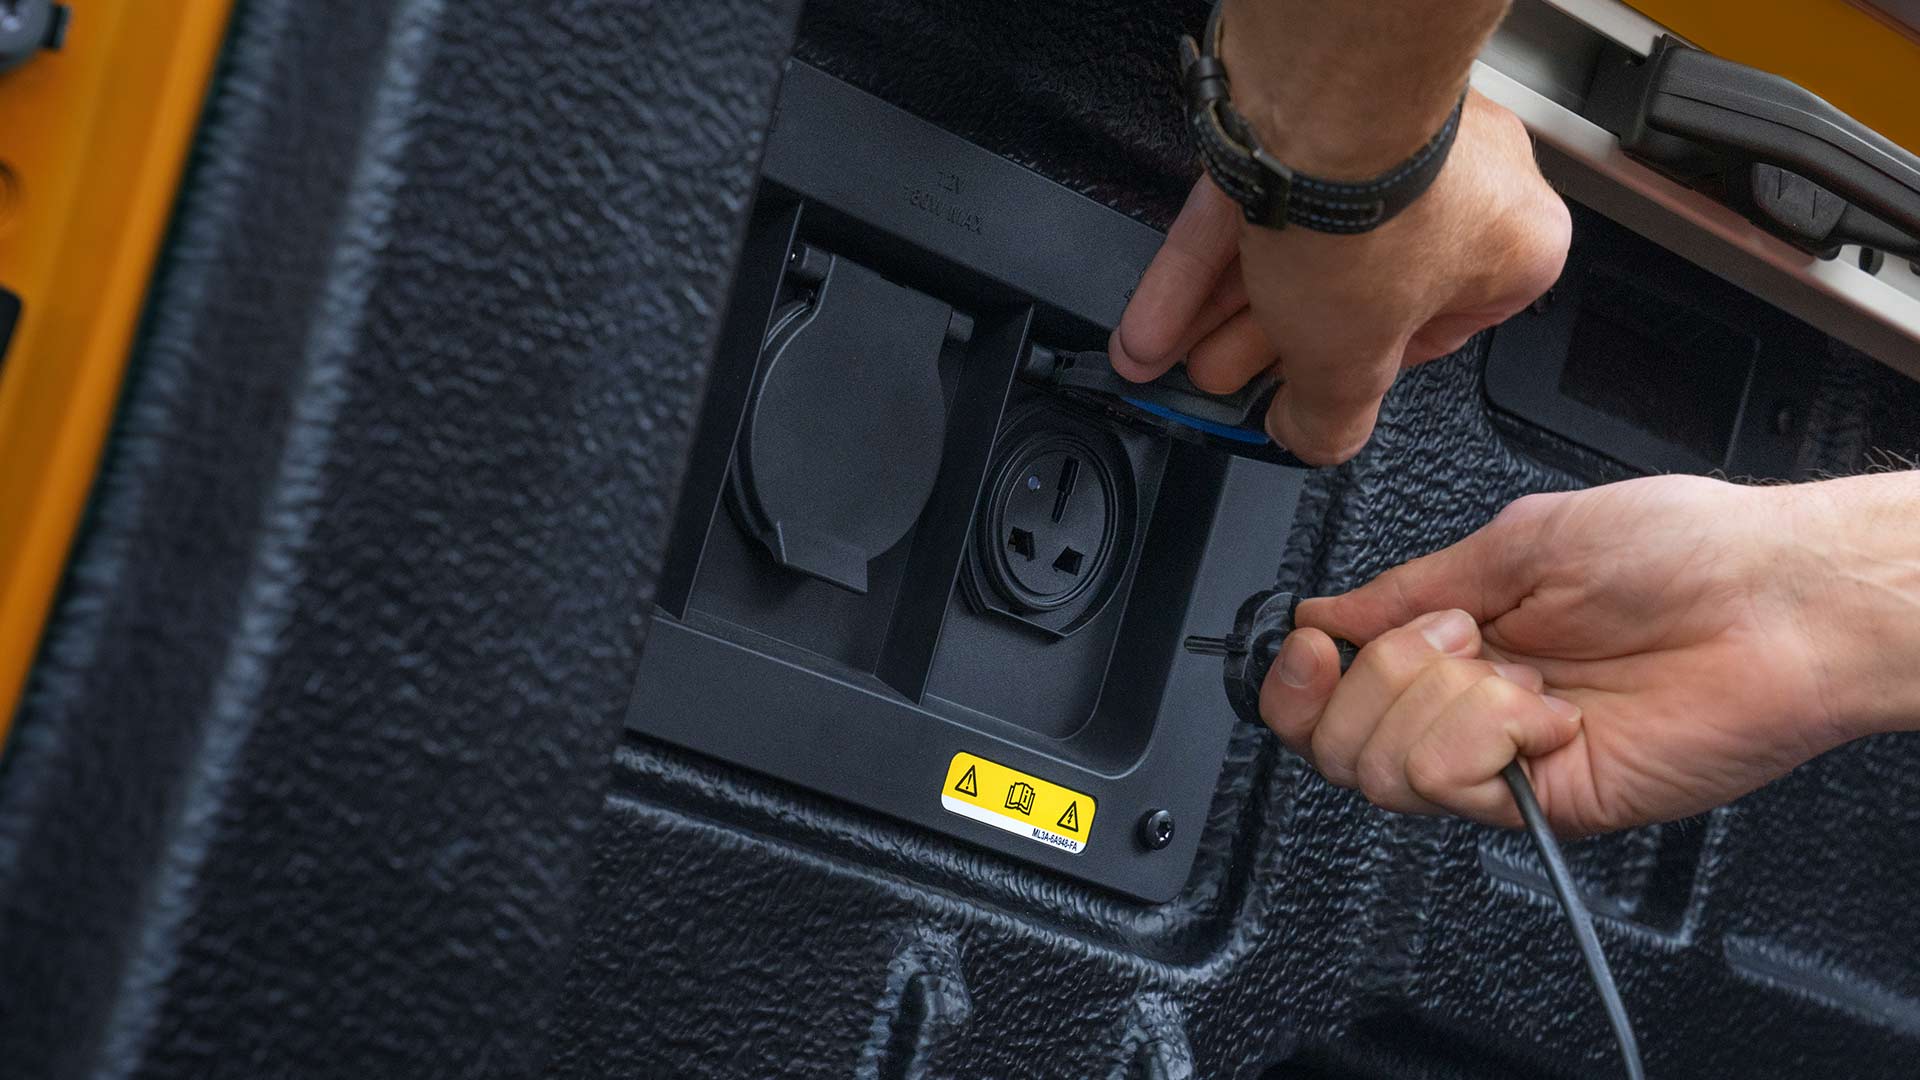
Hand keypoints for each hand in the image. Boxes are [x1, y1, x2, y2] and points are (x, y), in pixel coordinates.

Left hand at [1109, 91, 1569, 463]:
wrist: (1328, 103)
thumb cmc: (1378, 216)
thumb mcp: (1353, 361)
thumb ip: (1337, 416)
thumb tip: (1317, 441)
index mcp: (1513, 251)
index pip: (1424, 337)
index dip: (1348, 375)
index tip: (1299, 399)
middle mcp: (1461, 188)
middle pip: (1345, 291)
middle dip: (1263, 348)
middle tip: (1218, 378)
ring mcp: (1384, 144)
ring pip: (1292, 247)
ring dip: (1219, 312)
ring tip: (1168, 354)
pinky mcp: (1312, 120)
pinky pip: (1255, 206)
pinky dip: (1200, 267)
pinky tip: (1155, 317)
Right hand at [1258, 476, 1907, 835]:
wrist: (1779, 602)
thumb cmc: (1685, 552)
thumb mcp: (1518, 539)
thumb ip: (1406, 586)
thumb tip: (1319, 613)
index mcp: (1456, 640)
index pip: (1330, 690)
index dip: (1297, 676)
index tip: (1312, 644)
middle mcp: (1468, 706)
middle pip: (1334, 739)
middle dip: (1378, 674)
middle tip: (1459, 636)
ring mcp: (1502, 760)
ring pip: (1379, 769)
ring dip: (1437, 700)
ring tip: (1517, 672)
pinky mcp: (1542, 805)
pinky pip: (1453, 787)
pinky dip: (1486, 733)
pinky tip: (1549, 710)